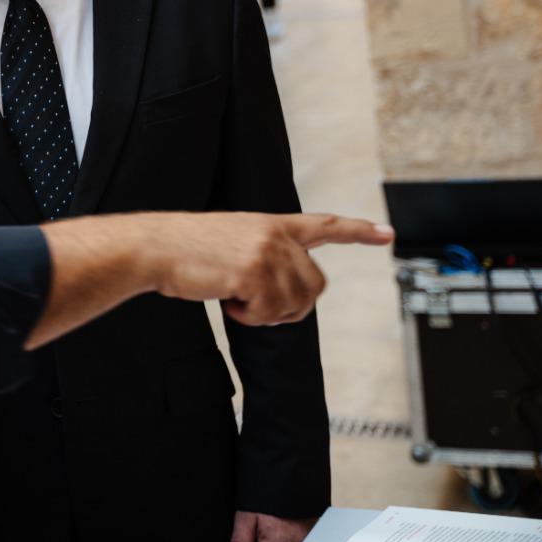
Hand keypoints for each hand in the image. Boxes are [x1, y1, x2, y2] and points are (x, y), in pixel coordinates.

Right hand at [149, 212, 391, 326]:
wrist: (155, 247)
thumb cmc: (184, 250)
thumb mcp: (232, 241)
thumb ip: (266, 257)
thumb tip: (290, 295)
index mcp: (271, 223)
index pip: (324, 224)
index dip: (359, 230)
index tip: (387, 234)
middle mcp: (276, 235)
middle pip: (315, 286)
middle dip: (291, 305)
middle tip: (255, 306)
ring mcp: (268, 253)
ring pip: (295, 304)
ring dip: (264, 313)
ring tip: (233, 297)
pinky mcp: (255, 272)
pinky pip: (270, 313)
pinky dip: (248, 318)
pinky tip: (227, 301)